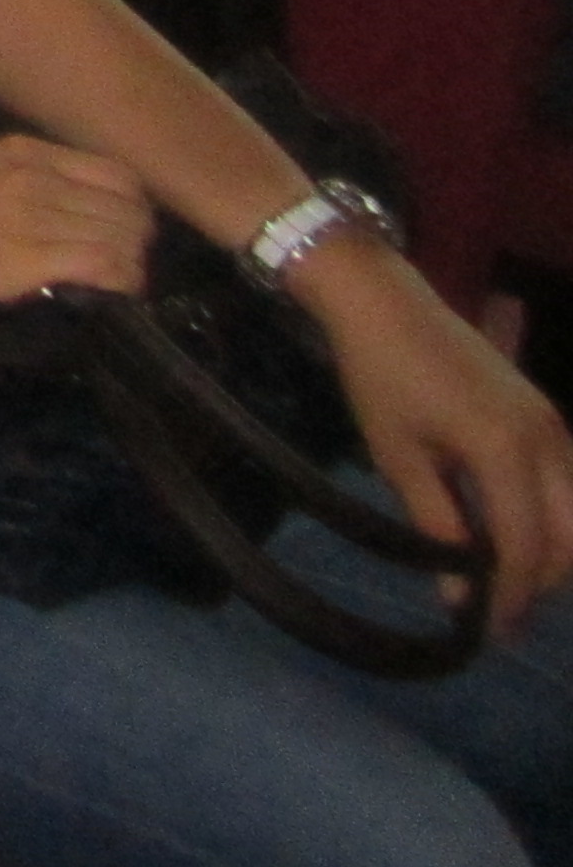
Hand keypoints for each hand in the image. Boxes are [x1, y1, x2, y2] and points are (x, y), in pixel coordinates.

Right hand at [0, 133, 152, 301]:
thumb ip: (29, 174)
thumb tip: (86, 200)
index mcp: (22, 150)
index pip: (116, 173)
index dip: (134, 205)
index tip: (127, 228)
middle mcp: (33, 175)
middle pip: (127, 207)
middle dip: (138, 237)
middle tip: (128, 261)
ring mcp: (32, 215)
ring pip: (122, 236)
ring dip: (132, 263)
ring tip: (121, 280)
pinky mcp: (29, 257)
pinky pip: (104, 265)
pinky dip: (121, 281)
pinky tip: (114, 292)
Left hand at [300, 237, 572, 618]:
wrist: (385, 302)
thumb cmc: (380, 378)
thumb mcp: (400, 459)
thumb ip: (437, 527)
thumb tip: (461, 597)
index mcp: (507, 451)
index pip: (527, 548)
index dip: (513, 597)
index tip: (492, 632)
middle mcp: (547, 439)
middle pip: (569, 536)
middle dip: (542, 579)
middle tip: (500, 609)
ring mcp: (553, 423)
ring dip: (551, 549)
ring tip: (504, 574)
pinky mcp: (546, 413)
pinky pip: (568, 481)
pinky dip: (550, 515)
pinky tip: (511, 531)